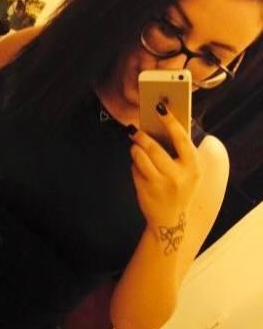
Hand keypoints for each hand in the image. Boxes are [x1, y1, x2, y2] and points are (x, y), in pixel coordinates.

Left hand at [128, 102, 201, 239]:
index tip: (160, 108)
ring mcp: (160, 184)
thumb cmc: (180, 189)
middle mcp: (178, 175)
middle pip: (154, 148)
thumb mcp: (189, 172)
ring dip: (135, 148)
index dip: (170, 121)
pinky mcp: (146, 191)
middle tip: (134, 129)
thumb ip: (181, 152)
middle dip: (142, 136)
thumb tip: (163, 126)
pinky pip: (135, 170)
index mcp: (193, 167)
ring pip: (141, 158)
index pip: (181, 138)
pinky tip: (138, 164)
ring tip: (134, 145)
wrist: (170, 220)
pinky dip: (134, 164)